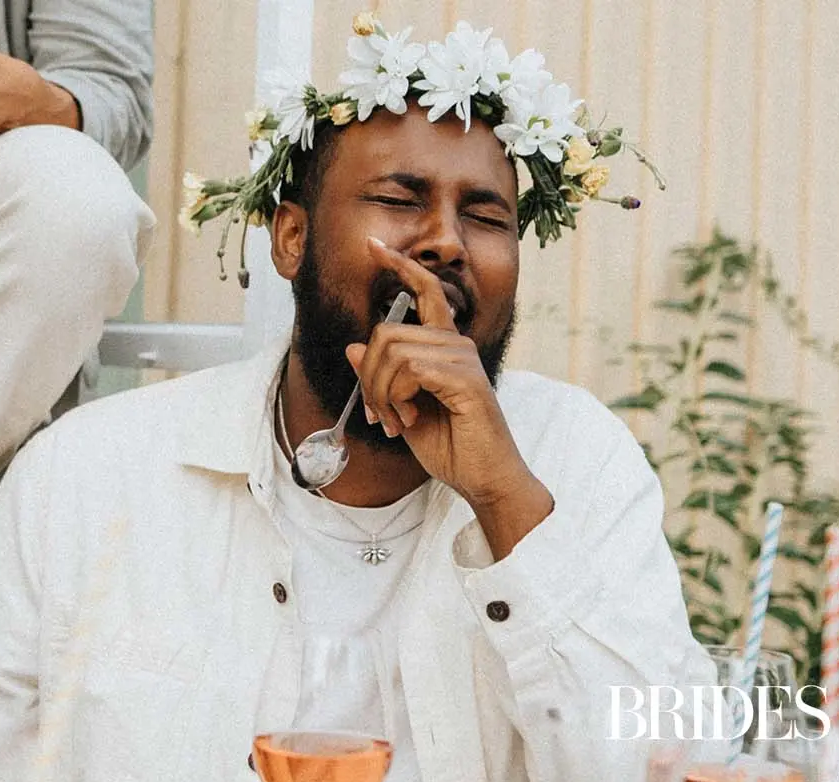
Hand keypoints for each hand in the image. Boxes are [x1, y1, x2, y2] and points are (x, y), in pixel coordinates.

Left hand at [344, 236, 551, 541]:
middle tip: (379, 415)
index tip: (373, 245)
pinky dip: (395, 398)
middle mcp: (455, 344)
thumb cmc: (451, 448)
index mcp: (444, 347)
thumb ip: (380, 377)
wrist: (484, 479)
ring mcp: (462, 359)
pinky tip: (408, 419)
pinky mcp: (465, 379)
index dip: (399, 265)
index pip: (423, 292)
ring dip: (380, 392)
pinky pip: (409, 369)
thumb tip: (354, 346)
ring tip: (395, 420)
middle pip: (385, 333)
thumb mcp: (401, 410)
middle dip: (368, 377)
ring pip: (392, 351)